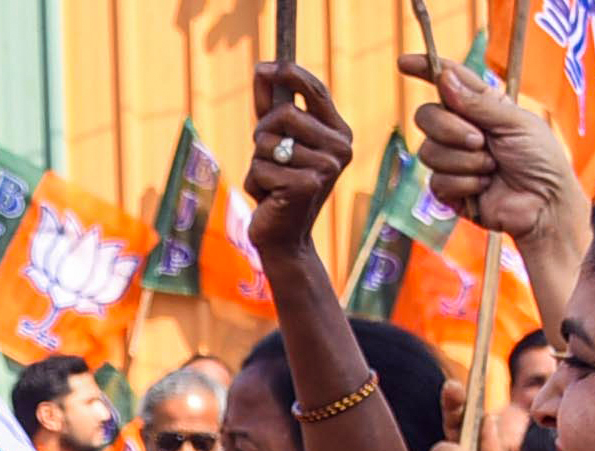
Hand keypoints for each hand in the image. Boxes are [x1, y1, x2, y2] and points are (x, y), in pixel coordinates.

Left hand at [244, 63, 352, 265]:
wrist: (284, 240)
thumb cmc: (278, 188)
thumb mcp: (276, 143)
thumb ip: (270, 107)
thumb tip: (261, 68)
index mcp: (339, 133)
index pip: (315, 90)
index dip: (289, 73)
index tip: (264, 66)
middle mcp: (340, 148)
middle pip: (285, 113)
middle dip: (263, 134)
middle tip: (268, 159)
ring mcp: (326, 167)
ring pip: (267, 142)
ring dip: (257, 163)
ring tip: (271, 182)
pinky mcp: (305, 185)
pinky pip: (259, 167)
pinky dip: (254, 183)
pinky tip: (269, 199)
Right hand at [397, 56, 585, 257]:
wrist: (543, 204)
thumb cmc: (540, 159)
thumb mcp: (515, 122)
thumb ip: (478, 102)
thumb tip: (444, 78)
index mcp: (479, 107)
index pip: (447, 82)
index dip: (425, 70)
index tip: (404, 63)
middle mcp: (461, 130)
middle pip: (427, 117)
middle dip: (451, 130)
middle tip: (481, 141)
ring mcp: (453, 160)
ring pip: (429, 151)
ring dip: (465, 162)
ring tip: (491, 169)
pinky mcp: (448, 190)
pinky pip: (437, 181)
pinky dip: (465, 184)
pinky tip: (485, 188)